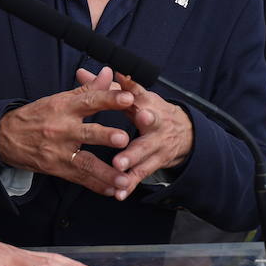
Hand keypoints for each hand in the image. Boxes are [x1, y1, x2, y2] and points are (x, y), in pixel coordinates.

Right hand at [0, 67, 138, 197]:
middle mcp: (62, 129)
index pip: (89, 100)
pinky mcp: (56, 168)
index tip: (128, 98)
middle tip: (124, 139)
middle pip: (87, 133)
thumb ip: (88, 88)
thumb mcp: (58, 98)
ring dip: (106, 173)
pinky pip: (80, 178)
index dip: (109, 98)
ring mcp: (59, 151)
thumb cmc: (36, 116)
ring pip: (86, 163)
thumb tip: (110, 73)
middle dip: (106, 137)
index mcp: (64, 107)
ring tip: (124, 180)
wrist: (4, 137)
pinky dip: (97, 186)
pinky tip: (114, 190)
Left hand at [101, 74, 193, 195]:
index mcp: (148, 104)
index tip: (133, 103)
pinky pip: (140, 176)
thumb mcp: (133, 95)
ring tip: (117, 168)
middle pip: (148, 131)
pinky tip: (118, 193)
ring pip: (143, 156)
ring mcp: (156, 147)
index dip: (136, 97)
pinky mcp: (153, 163)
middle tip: (125, 141)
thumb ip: (106, 86)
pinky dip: (129, 185)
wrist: (183, 132)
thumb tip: (81, 72)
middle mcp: (155, 126)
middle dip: (138, 137)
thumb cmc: (150, 110)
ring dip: (131, 163)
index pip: (140, 98)